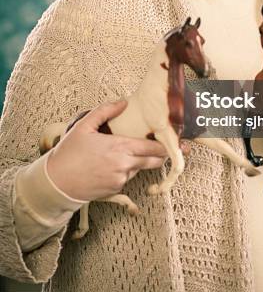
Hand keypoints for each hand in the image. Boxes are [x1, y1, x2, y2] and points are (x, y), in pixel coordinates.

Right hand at [46, 99, 190, 200]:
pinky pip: (126, 178)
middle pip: (154, 161)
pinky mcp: (115, 190)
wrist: (56, 182)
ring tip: (121, 154)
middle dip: (159, 155)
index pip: (153, 147)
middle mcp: (124, 164)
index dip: (166, 145)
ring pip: (138, 168)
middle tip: (167, 148)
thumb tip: (123, 101)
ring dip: (136, 162)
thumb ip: (105, 111)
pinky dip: (123, 171)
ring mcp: (120, 179)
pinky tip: (108, 166)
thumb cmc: (69, 152)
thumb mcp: (84, 125)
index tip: (177, 141)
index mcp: (120, 147)